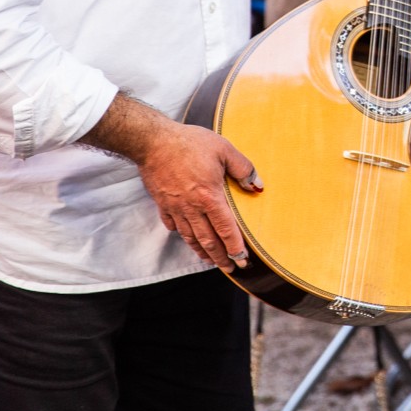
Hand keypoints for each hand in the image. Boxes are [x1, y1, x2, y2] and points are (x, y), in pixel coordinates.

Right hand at [140, 124, 262, 272]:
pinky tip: (188, 238)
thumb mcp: (224, 149)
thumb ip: (243, 168)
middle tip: (230, 267)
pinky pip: (174, 226)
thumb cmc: (190, 143)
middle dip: (221, 257)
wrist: (153, 142)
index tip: (242, 259)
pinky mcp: (162, 204)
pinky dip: (183, 235)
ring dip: (202, 251)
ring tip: (212, 260)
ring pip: (191, 237)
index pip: (226, 229)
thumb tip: (257, 186)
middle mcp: (192, 208)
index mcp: (209, 196)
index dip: (235, 246)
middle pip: (208, 240)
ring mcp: (175, 208)